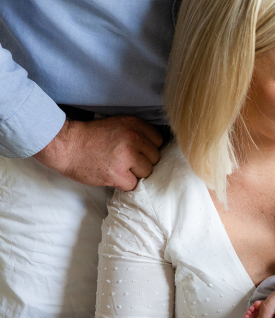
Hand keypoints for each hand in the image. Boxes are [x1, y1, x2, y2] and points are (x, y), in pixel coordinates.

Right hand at [33, 116, 162, 190]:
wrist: (65, 145)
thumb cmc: (90, 137)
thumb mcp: (117, 125)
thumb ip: (137, 133)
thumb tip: (156, 148)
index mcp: (134, 124)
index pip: (158, 141)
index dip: (148, 149)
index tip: (136, 151)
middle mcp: (133, 138)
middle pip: (154, 158)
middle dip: (142, 162)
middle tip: (125, 161)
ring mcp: (126, 157)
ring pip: (146, 172)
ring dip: (135, 174)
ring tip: (118, 168)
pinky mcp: (118, 174)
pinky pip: (133, 185)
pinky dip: (124, 184)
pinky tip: (113, 176)